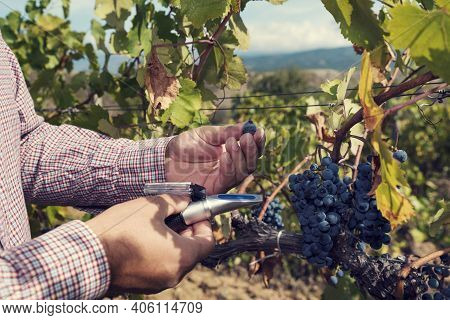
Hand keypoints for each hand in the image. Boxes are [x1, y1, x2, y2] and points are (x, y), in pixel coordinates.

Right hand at [86, 195, 213, 293]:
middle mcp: (174, 275)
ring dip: (172, 242)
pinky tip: (143, 239)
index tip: (195, 212)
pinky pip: (160, 268)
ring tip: (155, 225)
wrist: (86, 256)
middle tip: (175, 215)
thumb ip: (175, 202)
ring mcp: (158, 284)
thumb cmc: (121, 231)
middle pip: (192, 252)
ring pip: (175, 260)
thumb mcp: (151, 207)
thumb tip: (186, 201)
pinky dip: (159, 253)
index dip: (204, 223)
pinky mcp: (143, 286)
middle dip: (187, 231)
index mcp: (182, 258)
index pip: (207, 242)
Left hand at [165, 123, 264, 193]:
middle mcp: (231, 167)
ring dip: (241, 156)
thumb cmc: (186, 145)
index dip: (258, 142)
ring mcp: (224, 179)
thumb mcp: (207, 134)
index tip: (260, 131)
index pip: (251, 150)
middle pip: (251, 163)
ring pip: (243, 171)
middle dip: (253, 150)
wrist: (166, 157)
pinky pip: (228, 178)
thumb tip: (247, 126)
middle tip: (248, 137)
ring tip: (233, 142)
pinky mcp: (215, 187)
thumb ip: (226, 132)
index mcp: (232, 153)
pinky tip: (225, 155)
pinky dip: (229, 166)